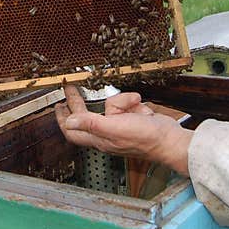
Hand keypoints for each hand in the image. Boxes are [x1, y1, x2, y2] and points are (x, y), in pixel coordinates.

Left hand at [54, 85, 192, 175]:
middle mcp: (106, 133)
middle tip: (73, 88)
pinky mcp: (132, 119)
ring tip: (135, 107)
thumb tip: (69, 122)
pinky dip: (134, 104)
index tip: (58, 105)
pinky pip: (127, 104)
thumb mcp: (115, 128)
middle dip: (81, 102)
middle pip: (88, 115)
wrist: (170, 139)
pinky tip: (143, 111)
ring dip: (123, 103)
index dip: (62, 118)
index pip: (72, 130)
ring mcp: (120, 126)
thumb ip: (91, 124)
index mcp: (98, 139)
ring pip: (111, 105)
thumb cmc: (145, 138)